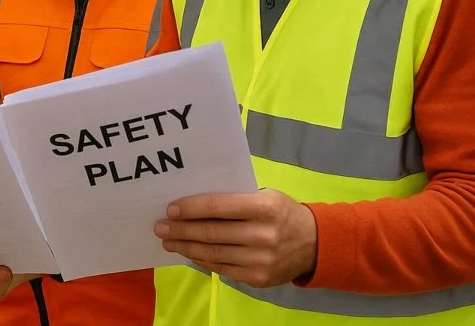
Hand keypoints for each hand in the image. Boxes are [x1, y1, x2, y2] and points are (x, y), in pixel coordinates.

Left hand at [153, 189, 317, 287]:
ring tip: (168, 241)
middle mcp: (262, 235)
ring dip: (186, 247)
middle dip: (181, 229)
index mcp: (264, 208)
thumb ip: (235, 198)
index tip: (171, 209)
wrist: (313, 243)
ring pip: (213, 253)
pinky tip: (189, 252)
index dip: (191, 208)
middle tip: (160, 227)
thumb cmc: (281, 212)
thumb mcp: (265, 196)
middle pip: (211, 232)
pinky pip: (221, 268)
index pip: (219, 207)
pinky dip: (201, 260)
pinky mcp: (257, 278)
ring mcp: (260, 260)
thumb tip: (194, 202)